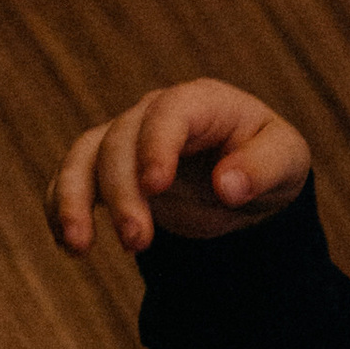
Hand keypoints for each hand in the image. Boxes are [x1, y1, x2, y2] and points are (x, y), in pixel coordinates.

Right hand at [49, 77, 312, 255]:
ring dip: (75, 199)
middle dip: (122, 192)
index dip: (156, 145)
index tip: (154, 186)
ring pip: (85, 156)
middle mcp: (156, 114)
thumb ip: (263, 168)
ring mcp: (127, 139)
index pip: (169, 113)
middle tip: (137, 242)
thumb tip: (227, 186)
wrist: (247, 180)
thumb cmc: (269, 161)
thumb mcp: (287, 161)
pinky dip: (62, 206)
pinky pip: (73, 179)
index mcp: (202, 102)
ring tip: (78, 246)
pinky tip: (70, 245)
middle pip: (120, 141)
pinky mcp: (109, 169)